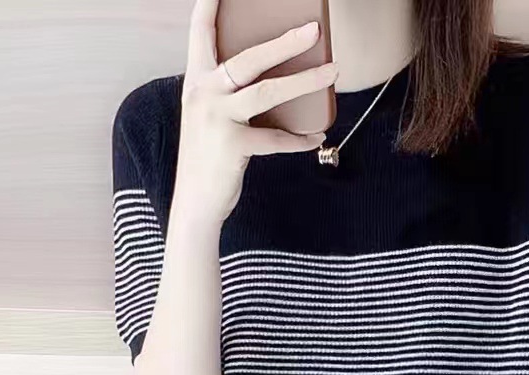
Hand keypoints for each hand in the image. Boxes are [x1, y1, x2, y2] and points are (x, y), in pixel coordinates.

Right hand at [175, 0, 338, 222]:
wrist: (195, 202)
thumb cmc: (208, 156)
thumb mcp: (211, 117)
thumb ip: (229, 94)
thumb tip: (275, 78)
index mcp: (197, 81)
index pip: (201, 32)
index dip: (212, 6)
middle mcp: (204, 93)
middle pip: (249, 58)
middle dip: (284, 41)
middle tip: (314, 29)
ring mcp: (218, 119)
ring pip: (268, 91)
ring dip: (305, 80)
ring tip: (332, 72)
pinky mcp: (234, 146)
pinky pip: (277, 138)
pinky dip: (299, 140)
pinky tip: (316, 136)